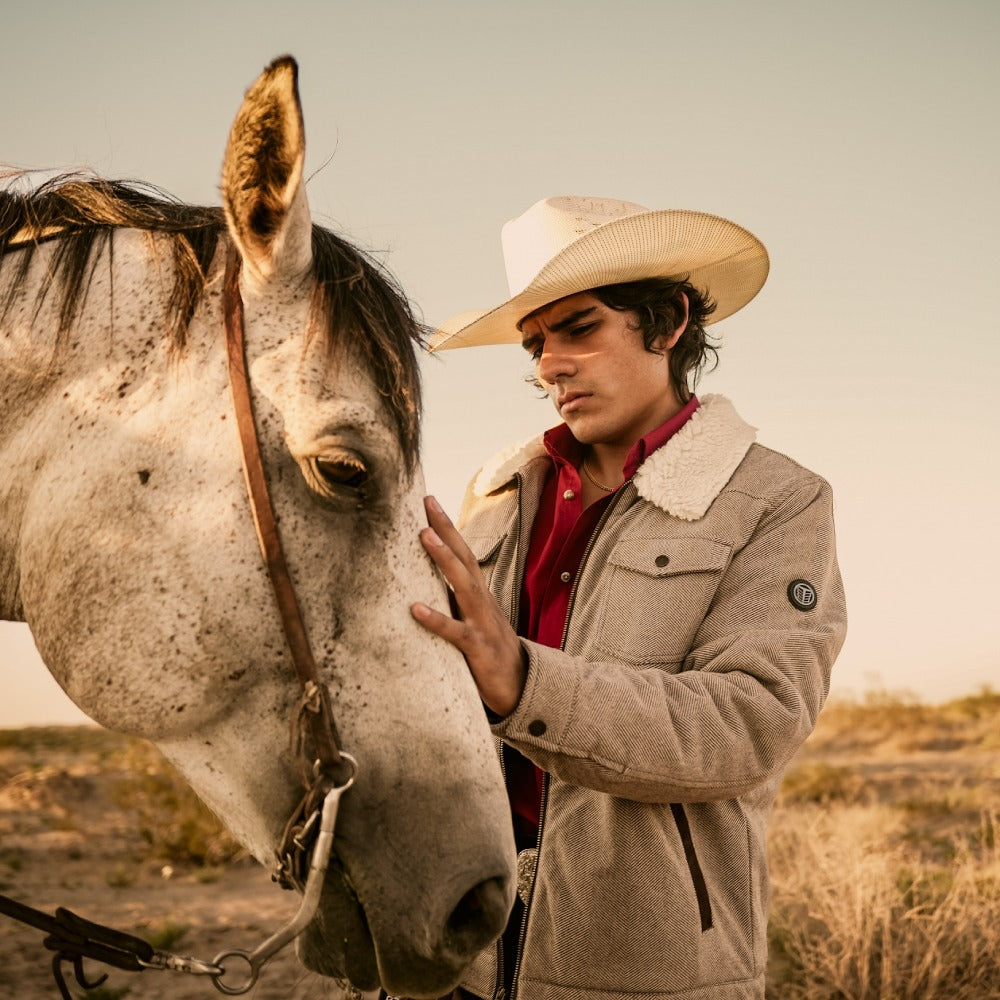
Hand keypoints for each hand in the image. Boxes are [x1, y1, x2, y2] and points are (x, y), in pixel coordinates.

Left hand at [411, 496, 526, 716]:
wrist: (522, 688)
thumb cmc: (490, 653)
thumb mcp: (472, 621)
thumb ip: (453, 603)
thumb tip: (420, 584)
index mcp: (479, 595)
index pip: (463, 553)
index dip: (447, 528)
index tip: (430, 501)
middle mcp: (482, 602)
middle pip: (465, 558)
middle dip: (446, 530)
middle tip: (428, 503)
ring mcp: (482, 624)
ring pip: (464, 586)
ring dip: (444, 560)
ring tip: (425, 537)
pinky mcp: (479, 649)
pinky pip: (456, 633)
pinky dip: (436, 619)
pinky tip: (416, 609)